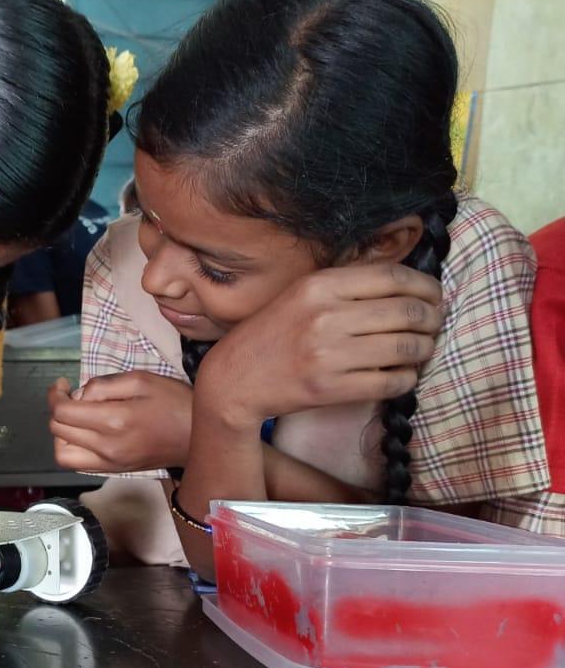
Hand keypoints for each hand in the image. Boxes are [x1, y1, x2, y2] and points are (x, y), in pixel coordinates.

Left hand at [47, 372, 192, 472]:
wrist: (198, 436)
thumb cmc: (174, 402)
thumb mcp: (141, 380)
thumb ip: (104, 385)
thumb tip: (80, 395)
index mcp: (114, 422)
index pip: (63, 413)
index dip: (54, 396)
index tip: (62, 384)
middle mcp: (107, 447)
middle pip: (58, 432)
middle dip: (56, 410)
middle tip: (70, 396)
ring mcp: (110, 463)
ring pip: (63, 455)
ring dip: (61, 434)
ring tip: (75, 418)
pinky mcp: (114, 471)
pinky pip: (78, 465)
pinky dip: (73, 448)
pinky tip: (85, 432)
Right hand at [197, 261, 443, 428]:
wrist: (233, 380)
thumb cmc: (270, 335)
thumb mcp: (300, 295)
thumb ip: (346, 285)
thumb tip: (406, 284)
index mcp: (319, 286)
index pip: (394, 277)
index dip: (426, 286)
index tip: (434, 296)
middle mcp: (326, 317)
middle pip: (408, 312)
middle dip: (432, 319)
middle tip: (434, 325)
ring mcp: (328, 355)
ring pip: (406, 348)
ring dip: (425, 349)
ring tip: (421, 349)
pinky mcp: (331, 389)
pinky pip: (391, 382)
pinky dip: (407, 378)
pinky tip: (401, 374)